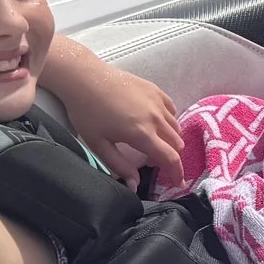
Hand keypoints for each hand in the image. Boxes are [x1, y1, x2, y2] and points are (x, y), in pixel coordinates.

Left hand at [60, 61, 180, 187]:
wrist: (85, 78)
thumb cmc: (87, 112)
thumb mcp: (98, 144)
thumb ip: (119, 166)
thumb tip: (135, 185)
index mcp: (142, 134)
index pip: (170, 158)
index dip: (177, 173)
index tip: (177, 183)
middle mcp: (155, 118)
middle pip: (177, 144)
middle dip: (170, 157)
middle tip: (152, 161)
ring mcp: (157, 102)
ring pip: (176, 127)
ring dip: (170, 140)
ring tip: (152, 142)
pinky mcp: (155, 90)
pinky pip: (172, 110)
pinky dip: (169, 121)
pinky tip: (155, 123)